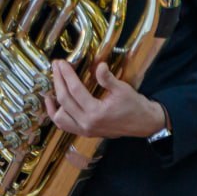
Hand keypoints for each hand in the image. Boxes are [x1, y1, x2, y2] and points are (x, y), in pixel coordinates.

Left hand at [45, 60, 166, 138]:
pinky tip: (51, 101)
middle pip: (64, 100)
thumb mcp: (123, 89)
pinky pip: (64, 125)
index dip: (66, 74)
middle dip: (58, 80)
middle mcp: (87, 123)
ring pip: (59, 115)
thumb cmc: (134, 106)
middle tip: (56, 66)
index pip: (75, 90)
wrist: (144, 124)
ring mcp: (85, 130)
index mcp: (97, 112)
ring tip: (55, 81)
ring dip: (54, 98)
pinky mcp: (84, 132)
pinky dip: (55, 114)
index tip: (61, 63)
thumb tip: (99, 65)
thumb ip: (108, 79)